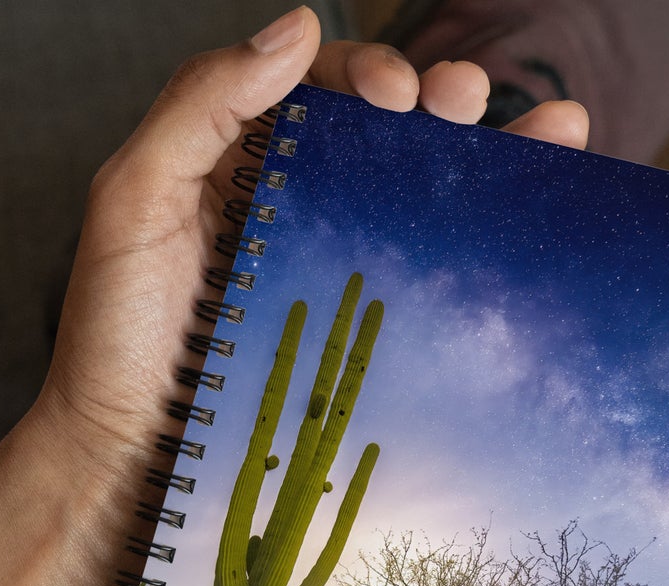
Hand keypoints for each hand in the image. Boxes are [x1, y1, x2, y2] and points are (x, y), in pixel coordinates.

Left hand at [20, 4, 589, 478]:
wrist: (128, 459)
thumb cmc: (114, 337)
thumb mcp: (132, 202)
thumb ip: (199, 104)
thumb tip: (299, 27)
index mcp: (236, 161)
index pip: (318, 89)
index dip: (366, 72)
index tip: (397, 96)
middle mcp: (291, 209)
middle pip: (384, 136)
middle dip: (441, 102)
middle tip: (466, 99)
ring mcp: (328, 274)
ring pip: (419, 200)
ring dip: (491, 157)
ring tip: (554, 128)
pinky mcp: (353, 337)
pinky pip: (425, 279)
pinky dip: (486, 244)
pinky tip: (536, 211)